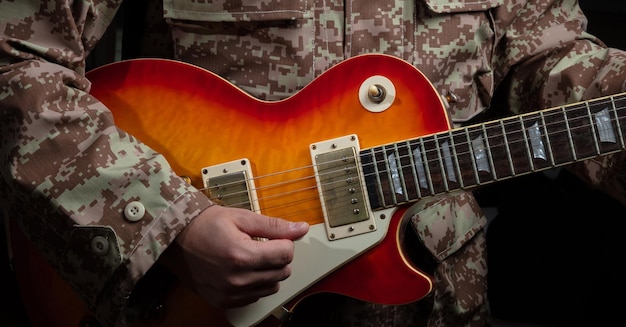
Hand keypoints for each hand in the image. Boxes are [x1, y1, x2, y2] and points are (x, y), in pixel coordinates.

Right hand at [164, 205, 308, 308]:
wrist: (175, 240)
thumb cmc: (206, 225)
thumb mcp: (241, 218)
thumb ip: (274, 226)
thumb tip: (301, 228)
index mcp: (242, 256)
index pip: (286, 254)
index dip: (284, 243)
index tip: (272, 237)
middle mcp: (237, 279)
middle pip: (282, 272)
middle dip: (278, 257)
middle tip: (261, 245)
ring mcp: (230, 294)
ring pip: (271, 287)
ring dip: (268, 272)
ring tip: (250, 257)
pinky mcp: (224, 302)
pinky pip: (255, 296)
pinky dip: (255, 284)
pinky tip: (242, 270)